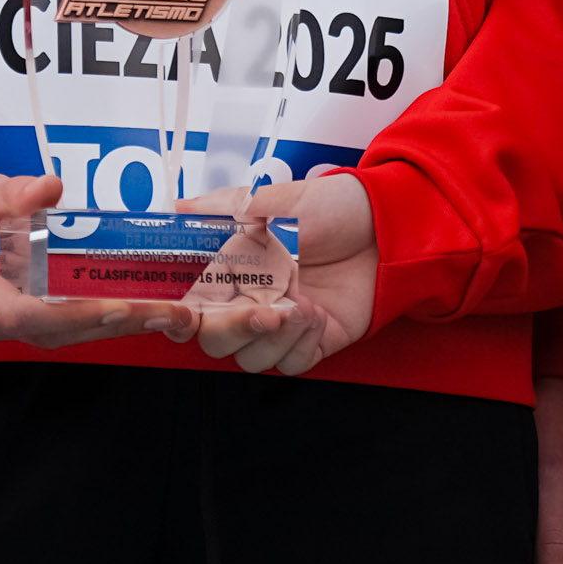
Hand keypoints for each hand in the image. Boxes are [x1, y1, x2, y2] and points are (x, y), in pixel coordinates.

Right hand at [0, 158, 145, 346]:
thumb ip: (10, 193)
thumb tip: (52, 188)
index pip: (17, 313)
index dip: (71, 315)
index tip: (115, 305)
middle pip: (36, 333)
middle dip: (98, 325)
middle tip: (154, 312)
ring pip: (35, 337)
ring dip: (89, 328)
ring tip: (143, 314)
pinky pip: (27, 330)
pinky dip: (68, 323)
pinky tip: (104, 310)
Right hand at [179, 169, 376, 375]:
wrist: (384, 223)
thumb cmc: (330, 206)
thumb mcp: (272, 199)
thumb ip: (220, 207)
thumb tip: (178, 207)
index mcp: (233, 269)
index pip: (190, 307)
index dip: (179, 318)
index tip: (184, 314)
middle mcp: (252, 300)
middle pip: (215, 342)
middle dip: (232, 331)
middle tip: (260, 309)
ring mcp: (282, 324)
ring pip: (250, 360)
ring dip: (272, 338)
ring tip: (301, 305)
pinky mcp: (313, 341)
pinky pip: (291, 364)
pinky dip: (300, 345)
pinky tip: (316, 315)